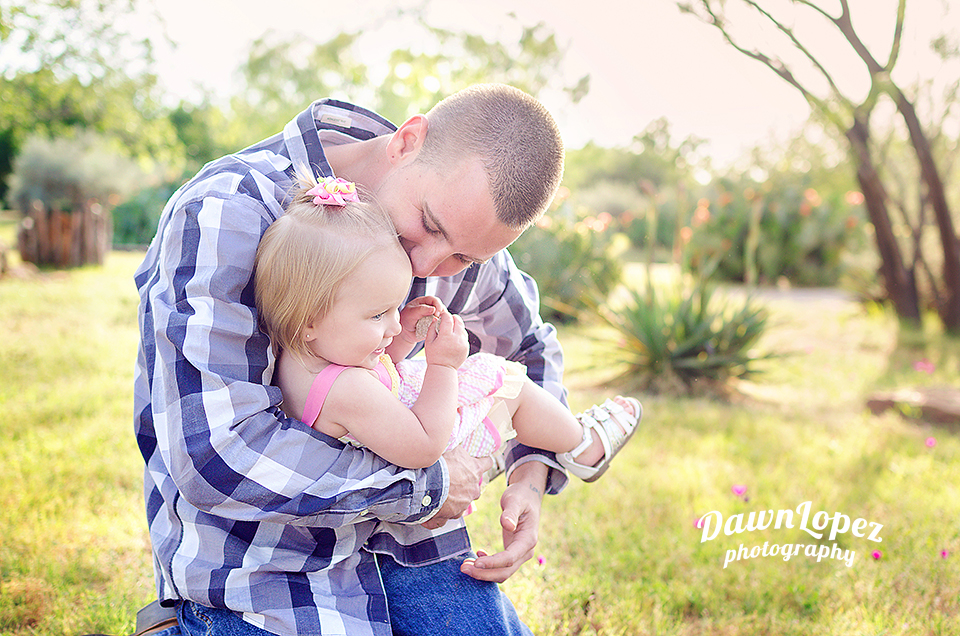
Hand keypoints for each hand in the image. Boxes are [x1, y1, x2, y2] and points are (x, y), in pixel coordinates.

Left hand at [398, 296, 445, 343]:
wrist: (406, 332)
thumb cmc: (406, 320)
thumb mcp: (411, 313)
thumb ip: (421, 310)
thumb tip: (433, 309)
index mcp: (425, 301)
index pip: (435, 300)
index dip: (438, 305)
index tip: (436, 313)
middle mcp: (431, 308)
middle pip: (442, 308)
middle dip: (442, 313)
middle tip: (438, 320)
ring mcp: (435, 316)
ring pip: (444, 316)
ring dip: (442, 320)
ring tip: (437, 325)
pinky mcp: (436, 324)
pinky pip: (442, 324)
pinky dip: (442, 326)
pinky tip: (438, 329)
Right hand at [422, 445, 491, 529]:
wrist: (427, 484)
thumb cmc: (440, 465)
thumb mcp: (453, 449)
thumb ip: (459, 451)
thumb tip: (460, 448)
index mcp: (475, 470)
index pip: (487, 463)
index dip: (484, 461)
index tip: (481, 461)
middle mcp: (473, 488)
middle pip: (475, 486)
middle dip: (466, 484)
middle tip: (452, 479)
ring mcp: (464, 503)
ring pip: (462, 500)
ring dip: (454, 497)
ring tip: (440, 493)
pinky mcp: (452, 514)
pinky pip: (448, 515)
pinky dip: (442, 513)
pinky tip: (433, 509)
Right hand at [423, 311, 467, 369]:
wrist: (443, 369)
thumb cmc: (434, 356)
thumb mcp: (428, 342)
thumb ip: (432, 328)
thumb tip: (436, 319)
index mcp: (446, 336)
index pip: (448, 318)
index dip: (445, 315)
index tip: (442, 315)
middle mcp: (457, 338)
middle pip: (458, 321)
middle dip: (453, 317)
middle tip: (449, 318)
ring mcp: (463, 343)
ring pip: (463, 328)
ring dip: (457, 325)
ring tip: (451, 328)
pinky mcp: (466, 347)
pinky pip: (464, 336)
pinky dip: (460, 334)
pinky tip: (454, 337)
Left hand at [461, 461, 546, 582]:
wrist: (528, 496)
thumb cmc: (520, 496)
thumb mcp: (514, 500)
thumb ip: (511, 512)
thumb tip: (508, 526)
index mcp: (528, 540)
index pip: (509, 558)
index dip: (492, 563)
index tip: (476, 563)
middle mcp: (526, 551)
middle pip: (505, 571)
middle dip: (484, 573)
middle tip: (463, 568)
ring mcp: (520, 554)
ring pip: (502, 573)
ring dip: (484, 573)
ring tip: (465, 566)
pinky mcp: (513, 553)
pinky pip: (501, 567)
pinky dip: (488, 567)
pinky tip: (477, 555)